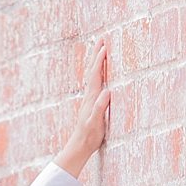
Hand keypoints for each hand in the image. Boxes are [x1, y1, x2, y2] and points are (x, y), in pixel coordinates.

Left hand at [53, 40, 110, 177]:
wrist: (79, 147)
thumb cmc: (89, 137)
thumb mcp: (95, 123)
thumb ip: (99, 108)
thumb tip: (106, 92)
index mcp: (91, 98)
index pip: (96, 75)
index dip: (99, 61)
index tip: (104, 46)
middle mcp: (89, 96)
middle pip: (92, 71)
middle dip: (96, 55)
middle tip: (101, 39)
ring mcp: (89, 99)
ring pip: (93, 76)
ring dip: (96, 61)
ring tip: (100, 50)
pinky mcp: (91, 104)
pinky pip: (95, 83)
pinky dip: (98, 73)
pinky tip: (100, 73)